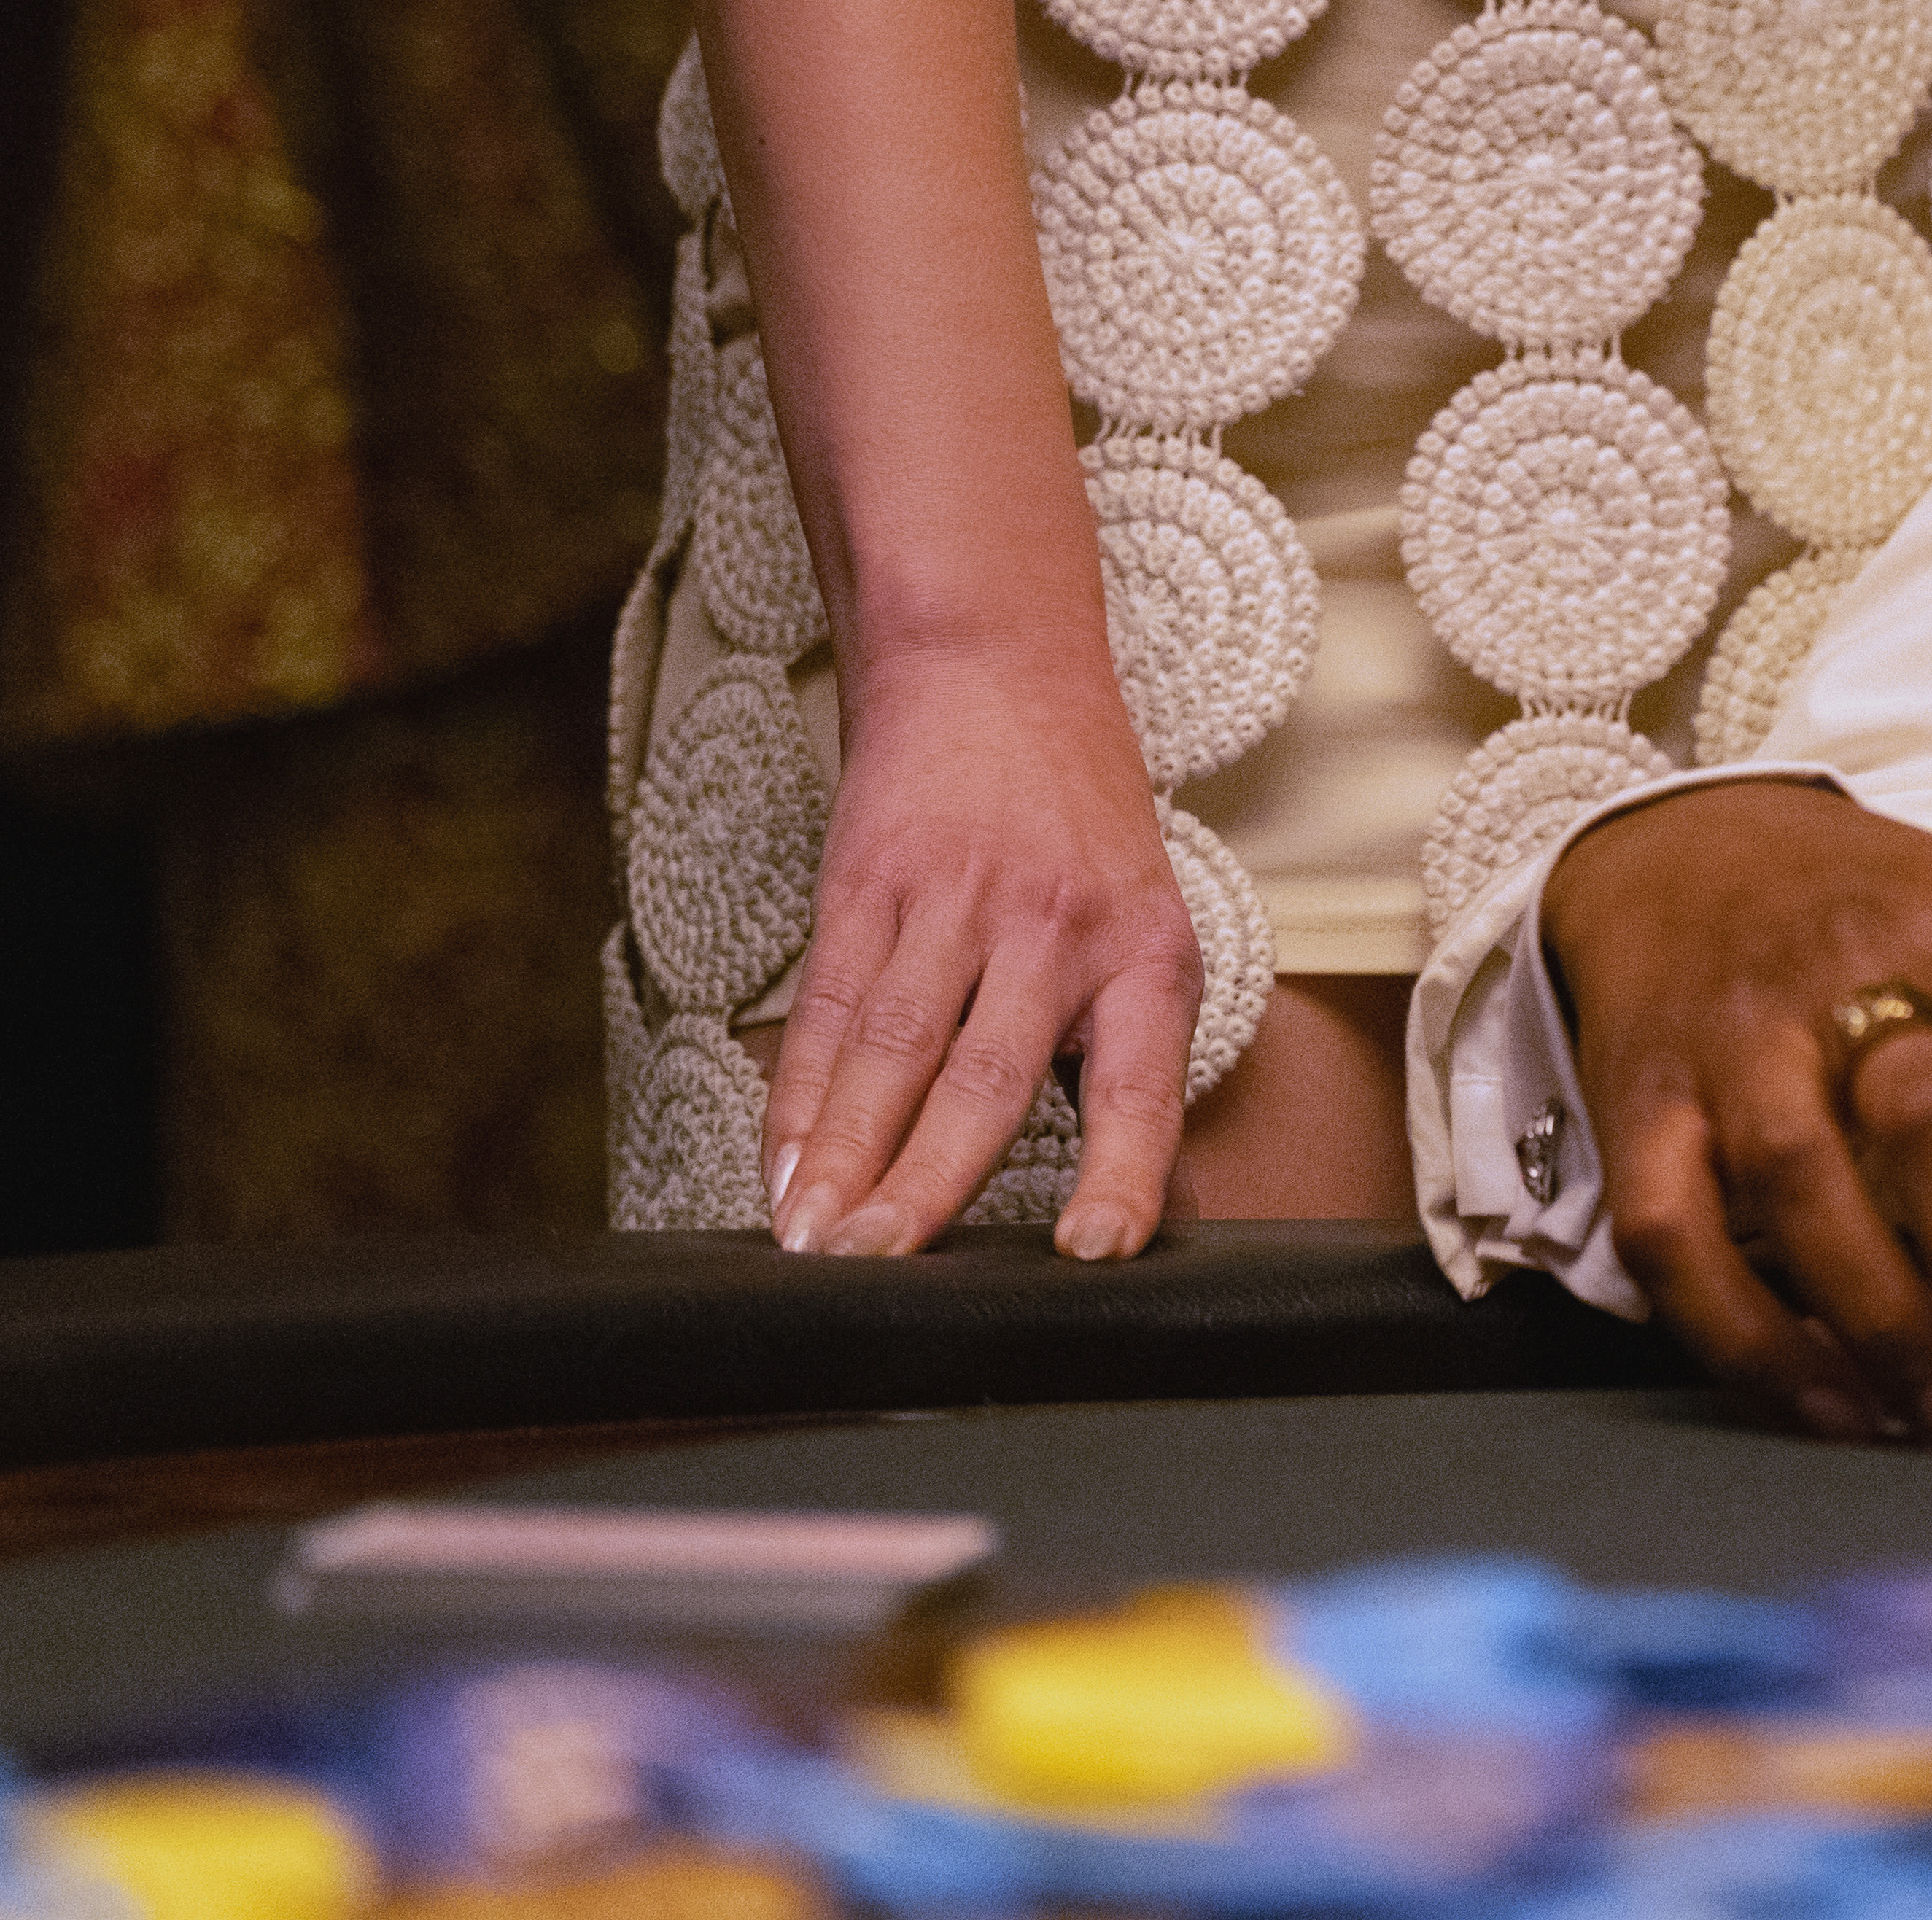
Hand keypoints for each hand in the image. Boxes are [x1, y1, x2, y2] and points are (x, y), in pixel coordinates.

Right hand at [764, 631, 1191, 1261]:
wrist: (999, 663)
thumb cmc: (1078, 819)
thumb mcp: (1138, 915)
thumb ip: (1115, 1037)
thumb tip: (1107, 1192)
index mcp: (1148, 952)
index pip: (1144, 1088)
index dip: (1122, 1174)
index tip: (1092, 1250)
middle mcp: (1059, 930)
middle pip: (987, 1081)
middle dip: (926, 1186)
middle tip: (879, 1267)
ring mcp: (958, 903)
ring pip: (894, 1054)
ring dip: (843, 1158)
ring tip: (811, 1240)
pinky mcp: (871, 883)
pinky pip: (830, 1010)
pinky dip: (801, 1099)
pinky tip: (782, 1164)